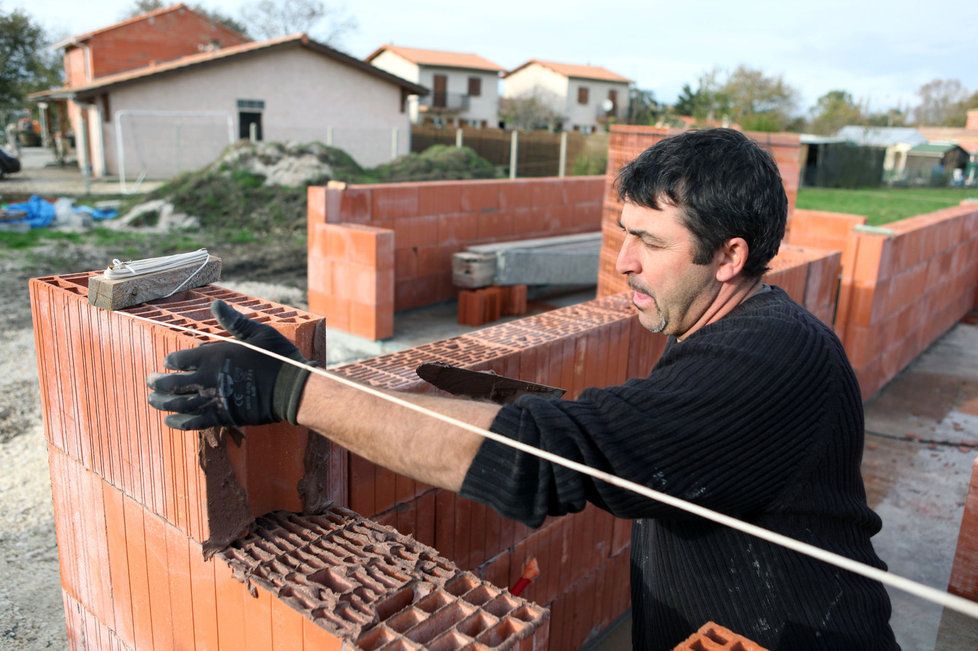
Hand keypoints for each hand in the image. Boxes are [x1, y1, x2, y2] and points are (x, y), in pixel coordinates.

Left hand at [147, 300, 311, 429]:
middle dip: (157, 382)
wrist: (292, 389)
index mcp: (214, 356)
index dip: (170, 361)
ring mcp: (213, 400)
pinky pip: (193, 422)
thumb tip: (215, 303)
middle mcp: (208, 379)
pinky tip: (170, 421)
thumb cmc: (277, 357)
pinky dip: (179, 422)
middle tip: (149, 381)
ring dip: (162, 403)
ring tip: (152, 401)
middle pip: (171, 383)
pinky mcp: (222, 417)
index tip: (168, 361)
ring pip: (178, 404)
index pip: (178, 359)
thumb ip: (233, 320)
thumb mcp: (257, 332)